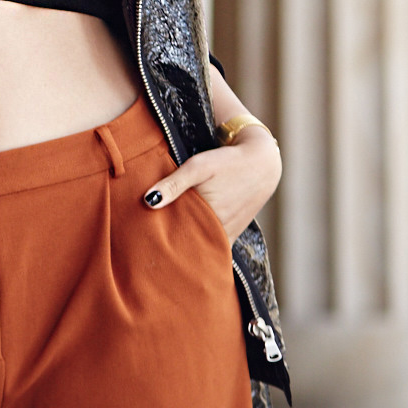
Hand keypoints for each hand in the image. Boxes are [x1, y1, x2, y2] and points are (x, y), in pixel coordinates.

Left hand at [143, 126, 279, 241]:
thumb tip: (148, 201)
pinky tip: (187, 233)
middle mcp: (220, 232)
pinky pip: (214, 243)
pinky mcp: (233, 233)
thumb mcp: (198, 167)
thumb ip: (173, 184)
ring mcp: (228, 235)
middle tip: (150, 243)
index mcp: (210, 218)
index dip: (162, 239)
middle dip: (172, 244)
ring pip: (202, 245)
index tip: (144, 239)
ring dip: (186, 242)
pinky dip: (201, 240)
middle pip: (189, 244)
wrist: (262, 163)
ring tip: (165, 240)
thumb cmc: (227, 163)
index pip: (178, 238)